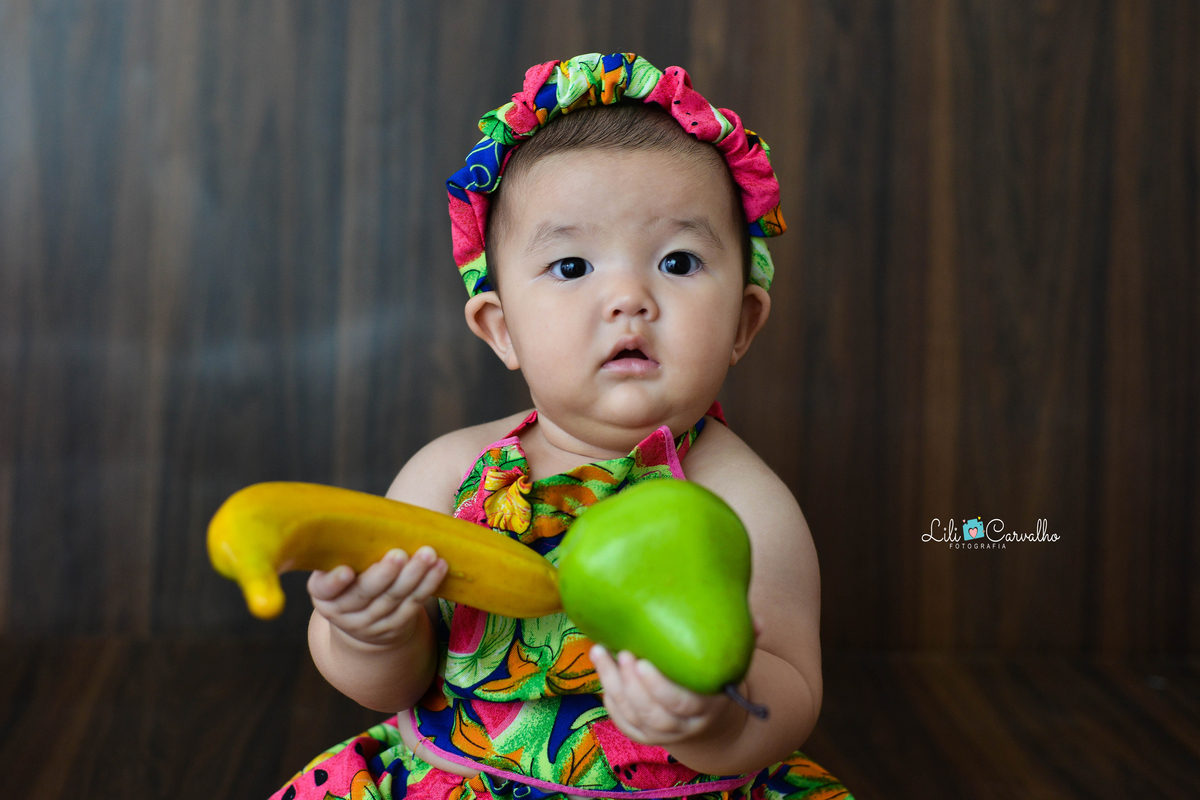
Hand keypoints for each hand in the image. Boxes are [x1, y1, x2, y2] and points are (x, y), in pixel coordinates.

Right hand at [307, 546, 447, 647]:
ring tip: (428, 554)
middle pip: (364, 593)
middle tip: (400, 554)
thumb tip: (367, 513)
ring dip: (414, 576)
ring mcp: (369, 624)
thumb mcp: (340, 565)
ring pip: (393, 600)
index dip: (334, 582)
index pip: (325, 589)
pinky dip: (427, 585)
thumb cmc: (352, 577)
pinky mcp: (394, 627)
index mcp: (323, 594)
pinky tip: (439, 567)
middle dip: (384, 574)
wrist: (362, 618)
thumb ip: (348, 549)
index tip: (346, 570)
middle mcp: (342, 612)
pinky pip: (412, 605)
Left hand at [589, 614, 763, 746]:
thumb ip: (744, 642)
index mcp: (707, 707)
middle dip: (632, 685)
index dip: (659, 687)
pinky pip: (624, 722)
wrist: (710, 715)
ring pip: (634, 717)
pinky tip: (603, 670)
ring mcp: (663, 734)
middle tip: (622, 652)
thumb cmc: (717, 676)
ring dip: (613, 684)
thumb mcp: (734, 663)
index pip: (681, 704)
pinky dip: (610, 699)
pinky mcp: (645, 735)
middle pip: (654, 713)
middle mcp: (685, 725)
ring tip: (601, 652)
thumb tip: (757, 622)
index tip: (642, 660)